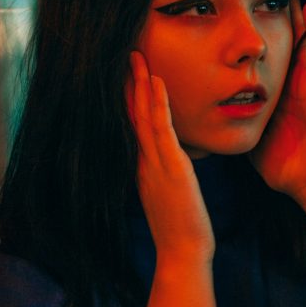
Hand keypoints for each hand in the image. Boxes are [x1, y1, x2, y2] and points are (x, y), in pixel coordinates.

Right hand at [126, 51, 214, 263]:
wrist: (182, 253)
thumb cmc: (179, 228)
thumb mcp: (167, 195)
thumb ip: (163, 175)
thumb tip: (167, 163)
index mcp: (142, 166)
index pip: (131, 124)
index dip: (127, 97)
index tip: (123, 74)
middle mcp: (143, 160)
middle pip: (131, 114)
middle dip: (128, 83)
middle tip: (124, 53)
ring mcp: (155, 162)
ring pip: (143, 115)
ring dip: (139, 84)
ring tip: (136, 56)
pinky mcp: (171, 166)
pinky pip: (162, 129)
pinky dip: (157, 104)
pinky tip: (156, 81)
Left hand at [249, 1, 305, 201]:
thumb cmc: (283, 165)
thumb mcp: (252, 136)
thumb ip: (235, 122)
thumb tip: (208, 116)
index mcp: (276, 94)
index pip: (263, 58)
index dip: (254, 36)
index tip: (237, 12)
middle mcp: (292, 83)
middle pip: (282, 41)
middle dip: (273, 15)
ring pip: (300, 38)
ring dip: (294, 13)